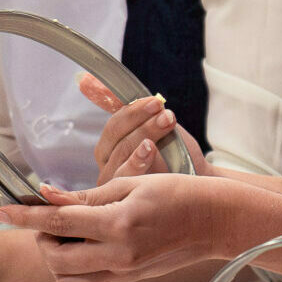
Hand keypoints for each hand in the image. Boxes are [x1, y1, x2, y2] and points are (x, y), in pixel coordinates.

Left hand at [0, 173, 233, 281]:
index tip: (0, 209)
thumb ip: (88, 195)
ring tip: (66, 235)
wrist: (215, 221)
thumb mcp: (132, 184)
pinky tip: (82, 246)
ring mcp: (124, 272)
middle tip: (48, 217)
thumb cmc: (179, 193)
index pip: (57, 223)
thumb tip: (49, 196)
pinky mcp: (129, 279)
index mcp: (119, 224)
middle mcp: (119, 255)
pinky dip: (74, 268)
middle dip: (40, 237)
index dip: (24, 216)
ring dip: (55, 258)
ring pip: (67, 280)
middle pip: (55, 257)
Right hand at [81, 78, 209, 181]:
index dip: (133, 111)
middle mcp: (108, 166)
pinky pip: (125, 179)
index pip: (114, 126)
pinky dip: (136, 163)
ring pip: (121, 157)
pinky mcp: (123, 201)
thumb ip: (125, 105)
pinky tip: (150, 151)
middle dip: (142, 123)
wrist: (197, 181)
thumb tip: (85, 80)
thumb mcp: (152, 124)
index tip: (156, 101)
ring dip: (144, 136)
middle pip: (117, 140)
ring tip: (164, 125)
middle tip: (166, 113)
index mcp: (111, 147)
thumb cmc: (174, 153)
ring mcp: (114, 185)